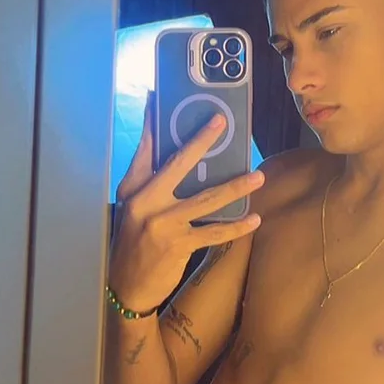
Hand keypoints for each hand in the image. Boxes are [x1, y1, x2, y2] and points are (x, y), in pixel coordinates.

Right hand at [109, 92, 263, 314]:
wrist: (126, 286)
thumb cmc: (132, 242)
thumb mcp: (132, 208)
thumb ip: (150, 182)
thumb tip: (173, 157)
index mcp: (133, 189)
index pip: (145, 149)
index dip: (152, 122)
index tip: (160, 97)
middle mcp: (146, 202)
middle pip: (178, 164)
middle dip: (201, 141)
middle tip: (221, 123)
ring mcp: (163, 224)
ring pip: (206, 199)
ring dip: (236, 186)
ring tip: (258, 176)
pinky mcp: (178, 245)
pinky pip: (214, 232)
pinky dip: (236, 227)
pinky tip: (254, 220)